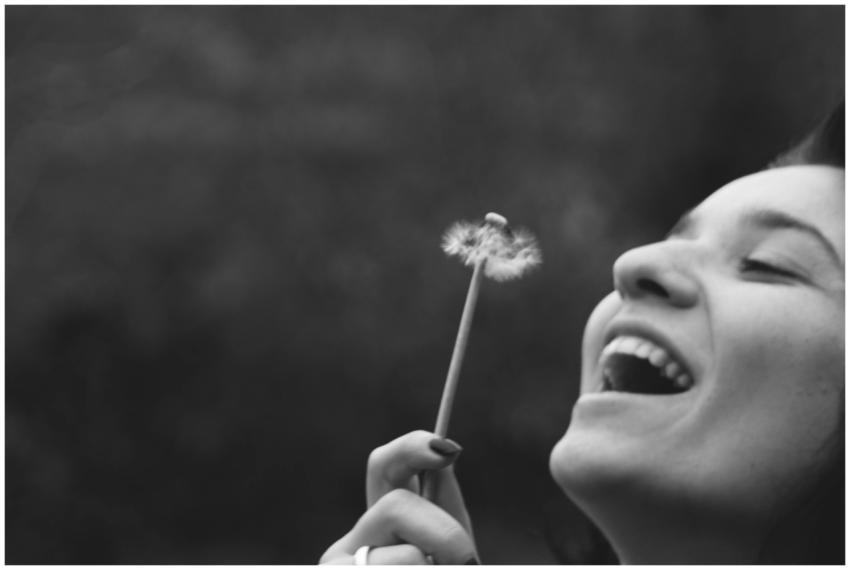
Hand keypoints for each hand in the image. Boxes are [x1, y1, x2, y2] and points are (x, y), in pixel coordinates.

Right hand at [320, 430, 478, 563]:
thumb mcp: (453, 544)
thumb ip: (444, 504)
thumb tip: (445, 450)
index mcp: (381, 525)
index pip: (383, 465)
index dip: (411, 448)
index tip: (447, 450)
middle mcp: (353, 540)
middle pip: (396, 507)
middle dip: (442, 532)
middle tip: (465, 557)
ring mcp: (338, 563)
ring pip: (407, 554)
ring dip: (437, 568)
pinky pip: (406, 566)